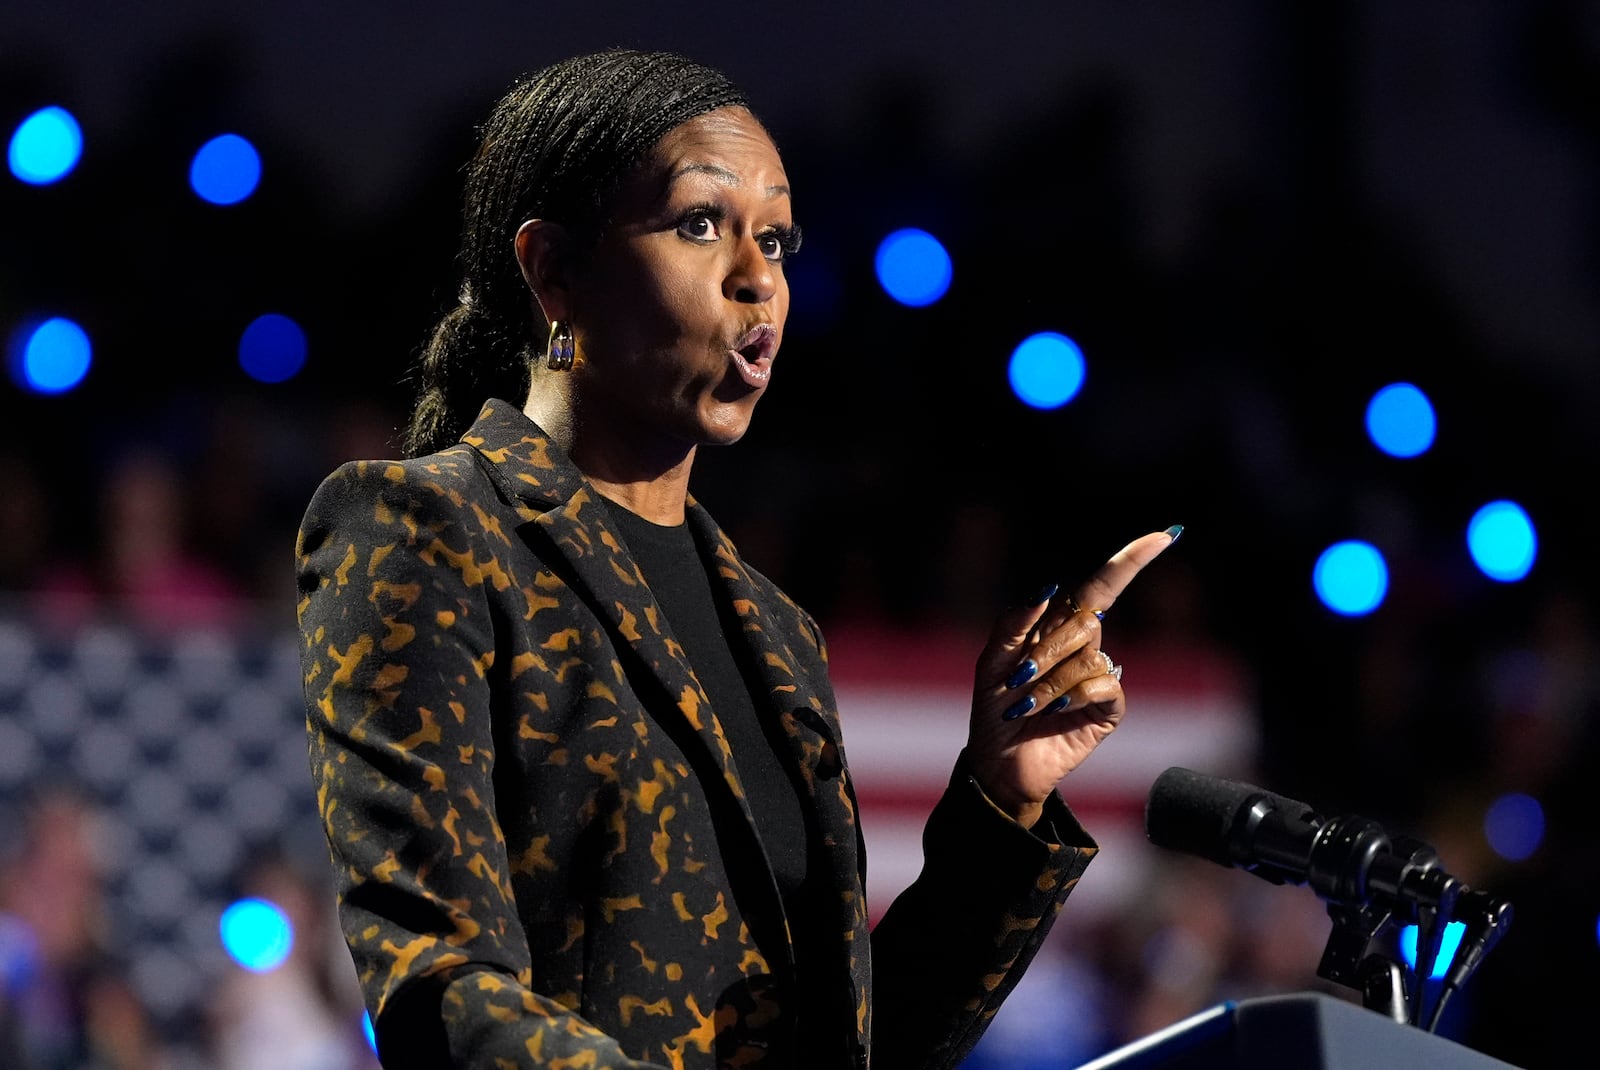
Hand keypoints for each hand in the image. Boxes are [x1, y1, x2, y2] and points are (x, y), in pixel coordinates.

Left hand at [966, 527, 1180, 826]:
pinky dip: (1075, 694)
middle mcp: (1085, 646)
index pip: (1101, 586)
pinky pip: (1104, 684)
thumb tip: (1048, 589)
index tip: (1166, 535)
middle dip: (1046, 650)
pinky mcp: (1109, 707)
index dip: (1131, 561)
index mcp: (1059, 628)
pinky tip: (1057, 711)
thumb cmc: (995, 708)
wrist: (999, 761)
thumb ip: (1014, 622)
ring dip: (1051, 682)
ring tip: (1028, 705)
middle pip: (1086, 621)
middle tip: (1017, 678)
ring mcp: (1100, 676)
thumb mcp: (993, 660)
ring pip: (1091, 656)